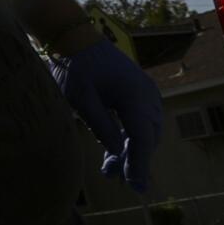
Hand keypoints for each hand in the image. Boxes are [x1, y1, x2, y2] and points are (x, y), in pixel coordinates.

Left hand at [50, 39, 161, 195]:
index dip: (139, 164)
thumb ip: (100, 125)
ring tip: (109, 167)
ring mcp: (146, 91)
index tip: (135, 186)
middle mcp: (146, 94)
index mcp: (134, 95)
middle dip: (133, 159)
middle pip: (147, 136)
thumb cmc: (75, 66)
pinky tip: (115, 149)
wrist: (78, 38)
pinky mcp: (140, 91)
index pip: (142, 138)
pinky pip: (143, 120)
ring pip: (147, 130)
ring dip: (132, 149)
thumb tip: (118, 151)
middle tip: (111, 175)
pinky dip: (131, 136)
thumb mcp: (80, 98)